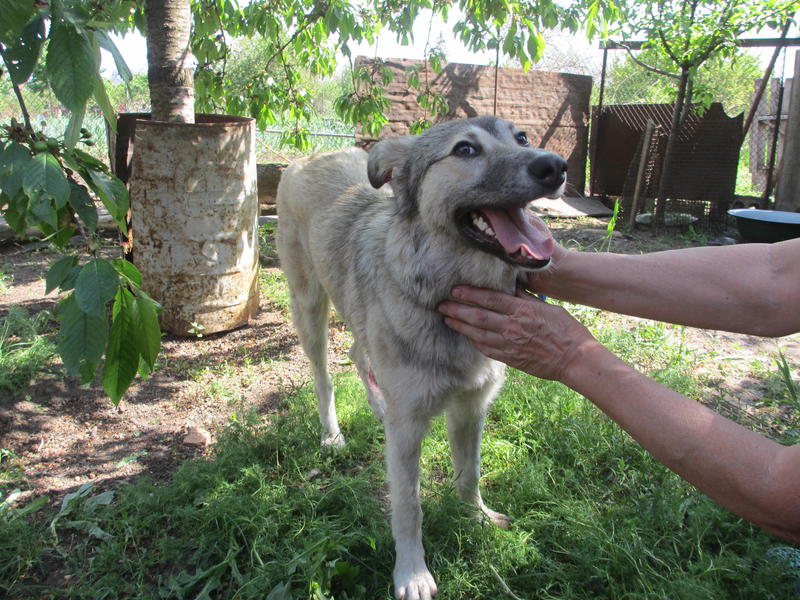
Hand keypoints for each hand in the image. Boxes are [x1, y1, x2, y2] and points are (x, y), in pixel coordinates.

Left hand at [437, 285, 597, 381]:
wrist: (575, 359)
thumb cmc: (566, 330)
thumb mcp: (547, 308)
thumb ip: (525, 299)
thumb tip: (510, 286)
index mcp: (522, 310)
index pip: (490, 299)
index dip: (470, 294)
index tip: (455, 290)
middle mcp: (513, 327)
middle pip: (478, 316)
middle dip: (457, 310)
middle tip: (441, 305)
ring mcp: (510, 344)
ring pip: (478, 333)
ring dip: (460, 326)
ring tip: (446, 319)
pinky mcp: (510, 358)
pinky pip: (486, 349)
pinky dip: (474, 341)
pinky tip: (466, 335)